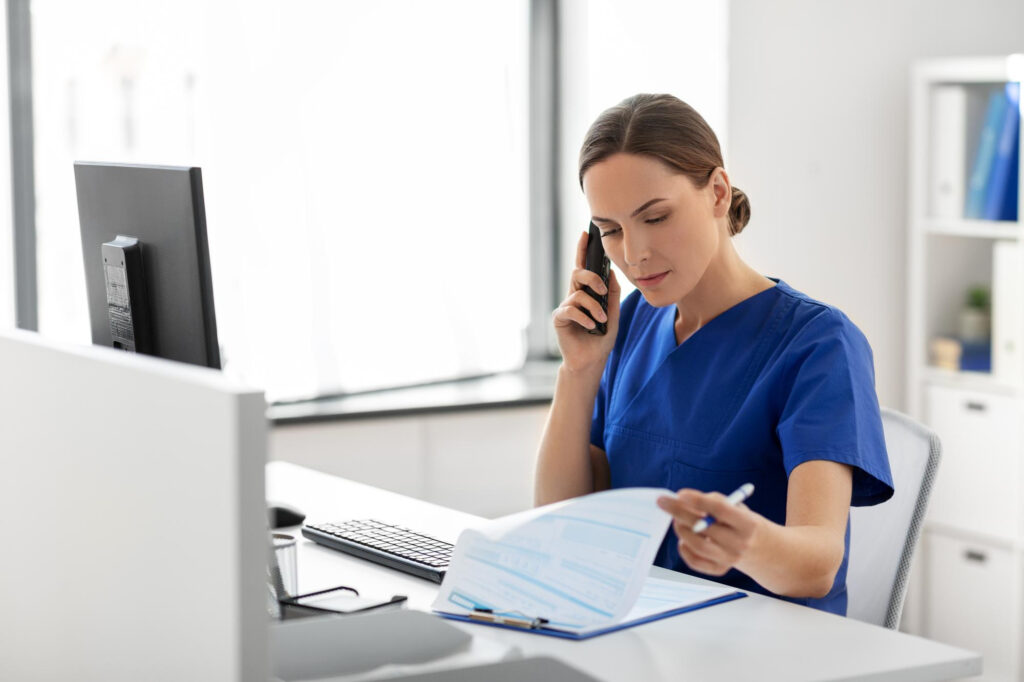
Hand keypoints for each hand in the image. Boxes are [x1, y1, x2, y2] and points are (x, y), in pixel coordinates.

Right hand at [552, 230, 620, 372]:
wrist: (591, 361)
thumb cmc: (601, 339)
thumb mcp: (613, 314)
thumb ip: (613, 294)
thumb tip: (612, 273)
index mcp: (586, 293)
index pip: (583, 267)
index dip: (583, 250)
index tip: (586, 233)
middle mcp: (573, 297)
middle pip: (578, 274)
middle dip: (592, 277)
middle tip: (603, 290)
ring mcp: (565, 307)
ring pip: (578, 294)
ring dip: (593, 307)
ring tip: (601, 320)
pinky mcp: (559, 319)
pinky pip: (571, 310)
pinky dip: (584, 317)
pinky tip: (591, 327)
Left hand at [656, 489, 761, 576]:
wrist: (760, 548)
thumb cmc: (740, 520)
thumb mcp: (736, 506)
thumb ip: (713, 501)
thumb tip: (682, 500)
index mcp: (748, 524)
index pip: (721, 510)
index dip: (699, 500)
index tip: (680, 493)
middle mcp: (740, 543)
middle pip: (706, 528)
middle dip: (681, 513)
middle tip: (664, 502)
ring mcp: (730, 559)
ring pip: (699, 546)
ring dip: (682, 530)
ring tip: (676, 520)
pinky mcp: (720, 569)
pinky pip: (697, 562)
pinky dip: (685, 550)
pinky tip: (683, 539)